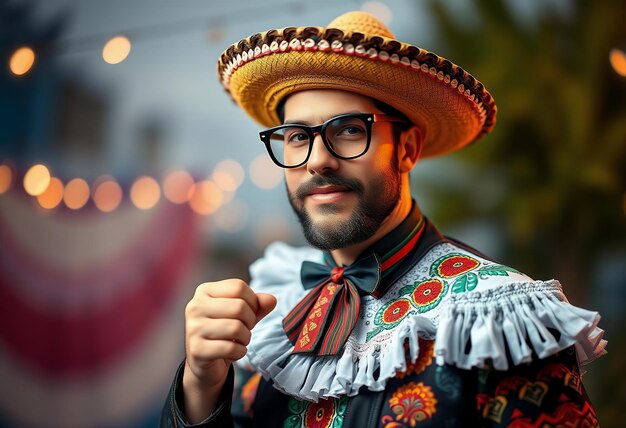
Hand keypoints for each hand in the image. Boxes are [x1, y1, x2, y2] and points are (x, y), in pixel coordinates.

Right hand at [182, 279, 275, 420]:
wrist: (204, 362)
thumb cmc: (225, 332)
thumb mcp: (243, 314)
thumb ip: (258, 304)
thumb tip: (271, 300)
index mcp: (204, 291)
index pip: (239, 287)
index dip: (252, 301)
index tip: (248, 313)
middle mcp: (195, 306)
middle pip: (239, 307)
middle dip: (250, 321)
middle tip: (244, 329)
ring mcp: (193, 328)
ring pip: (236, 328)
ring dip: (245, 338)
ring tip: (238, 341)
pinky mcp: (197, 350)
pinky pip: (231, 348)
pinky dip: (239, 352)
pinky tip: (232, 353)